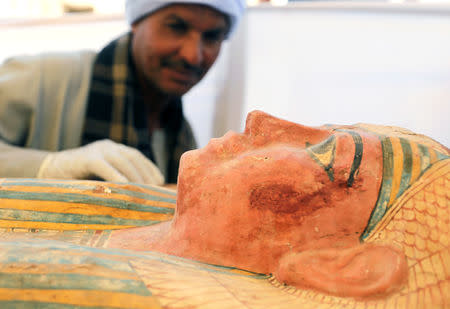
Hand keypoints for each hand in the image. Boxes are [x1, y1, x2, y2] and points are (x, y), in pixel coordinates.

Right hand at [37, 139, 163, 184]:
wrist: (47, 171)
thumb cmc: (78, 179)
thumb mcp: (102, 177)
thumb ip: (118, 180)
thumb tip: (141, 196)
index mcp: (114, 149)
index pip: (137, 156)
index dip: (150, 168)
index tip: (160, 181)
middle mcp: (108, 146)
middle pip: (133, 157)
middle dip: (146, 173)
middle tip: (155, 189)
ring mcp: (97, 149)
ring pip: (122, 160)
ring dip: (135, 176)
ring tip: (144, 190)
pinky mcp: (85, 157)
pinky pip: (104, 165)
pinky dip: (116, 176)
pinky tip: (125, 186)